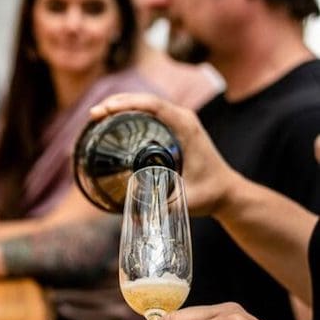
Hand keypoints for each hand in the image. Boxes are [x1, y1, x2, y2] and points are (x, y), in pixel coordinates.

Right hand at [88, 93, 238, 217]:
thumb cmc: (209, 194)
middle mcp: (183, 119)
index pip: (154, 106)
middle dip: (117, 102)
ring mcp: (179, 121)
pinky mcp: (174, 127)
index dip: (126, 104)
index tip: (104, 112)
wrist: (227, 191)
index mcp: (186, 128)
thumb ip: (163, 209)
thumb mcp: (186, 202)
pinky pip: (149, 112)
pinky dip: (129, 112)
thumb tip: (133, 220)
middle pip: (146, 100)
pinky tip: (112, 121)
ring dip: (120, 105)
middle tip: (93, 115)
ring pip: (146, 103)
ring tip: (97, 116)